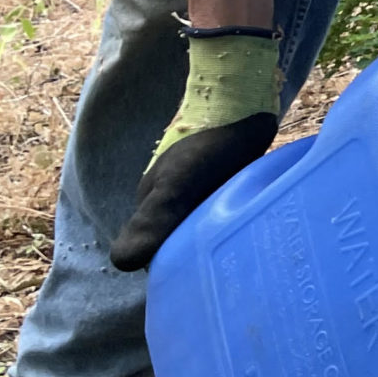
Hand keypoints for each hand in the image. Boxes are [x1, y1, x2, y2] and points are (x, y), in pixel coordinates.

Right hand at [109, 33, 280, 270]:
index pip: (158, 254)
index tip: (210, 281)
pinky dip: (236, 223)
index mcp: (150, 204)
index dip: (179, 271)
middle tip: (236, 272)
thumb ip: (152, 220)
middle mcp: (170, 197)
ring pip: (205, 228)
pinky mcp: (222, 176)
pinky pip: (226, 212)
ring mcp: (196, 186)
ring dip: (221, 242)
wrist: (241, 94)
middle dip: (202, 259)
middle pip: (181, 242)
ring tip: (250, 257)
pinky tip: (256, 231)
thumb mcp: (177, 185)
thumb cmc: (209, 142)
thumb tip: (120, 263)